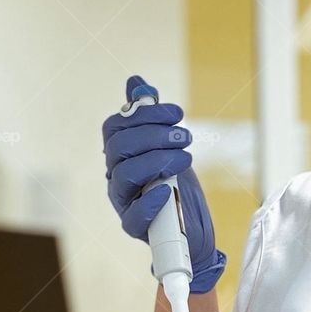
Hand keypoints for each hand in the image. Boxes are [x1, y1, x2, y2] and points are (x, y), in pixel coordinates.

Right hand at [101, 75, 224, 292]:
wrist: (194, 230)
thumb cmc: (177, 186)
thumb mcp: (169, 147)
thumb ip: (150, 117)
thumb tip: (136, 82)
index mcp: (119, 154)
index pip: (116, 127)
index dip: (146, 115)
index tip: (177, 113)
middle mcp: (116, 176)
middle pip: (119, 146)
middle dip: (155, 135)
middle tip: (185, 136)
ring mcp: (123, 202)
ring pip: (125, 174)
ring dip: (159, 160)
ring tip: (186, 157)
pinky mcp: (135, 227)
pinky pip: (134, 215)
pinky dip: (152, 200)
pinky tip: (169, 190)